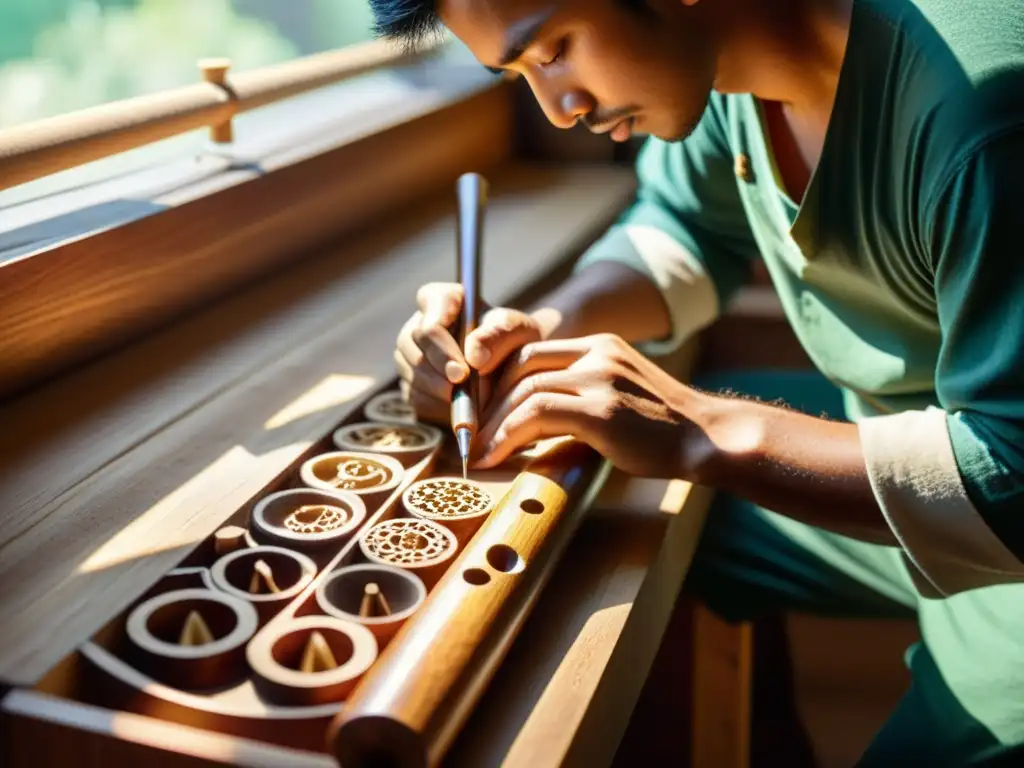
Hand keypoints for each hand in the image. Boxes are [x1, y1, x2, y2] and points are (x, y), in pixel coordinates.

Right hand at [394, 282, 545, 423]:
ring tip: (471, 400)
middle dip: (439, 370)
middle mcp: (418, 325)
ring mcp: (410, 356)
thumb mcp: (517, 331)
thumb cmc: (514, 342)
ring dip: (441, 391)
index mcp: (442, 299)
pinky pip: (416, 398)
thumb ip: (498, 336)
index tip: (462, 370)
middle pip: (413, 344)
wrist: (512, 372)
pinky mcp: (411, 384)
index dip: (439, 342)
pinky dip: (438, 407)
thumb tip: (474, 358)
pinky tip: (461, 407)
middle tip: (463, 389)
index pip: (428, 310)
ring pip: (413, 373)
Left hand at [472, 333, 713, 478]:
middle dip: (487, 400)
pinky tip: (495, 457)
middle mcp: (597, 354)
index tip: (482, 409)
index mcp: (600, 346)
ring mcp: (600, 379)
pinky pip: (535, 414)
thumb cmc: (662, 430)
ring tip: (477, 450)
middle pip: (520, 364)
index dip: (498, 379)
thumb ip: (580, 395)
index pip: (531, 350)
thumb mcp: (619, 396)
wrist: (706, 439)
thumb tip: (530, 419)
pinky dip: (506, 436)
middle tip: (471, 432)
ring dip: (492, 423)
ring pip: (523, 389)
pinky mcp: (601, 410)